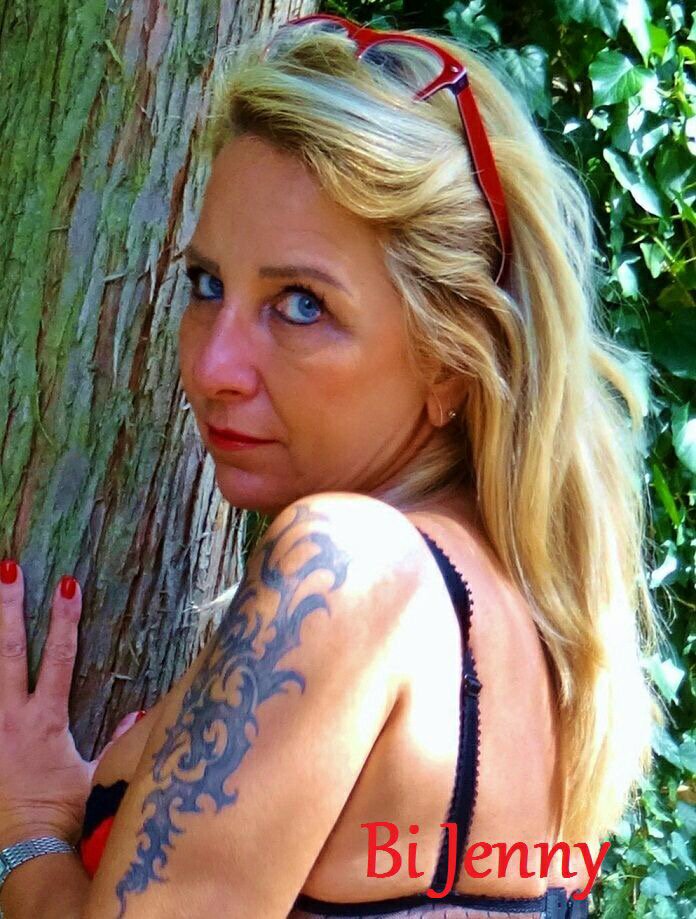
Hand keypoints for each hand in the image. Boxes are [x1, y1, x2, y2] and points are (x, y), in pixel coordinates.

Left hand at [0, 560, 90, 846]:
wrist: (24, 848)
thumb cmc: (62, 813)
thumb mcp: (96, 776)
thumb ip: (118, 741)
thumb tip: (141, 712)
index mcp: (46, 719)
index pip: (60, 657)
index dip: (65, 619)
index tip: (66, 583)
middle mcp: (12, 717)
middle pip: (9, 651)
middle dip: (8, 608)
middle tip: (7, 570)